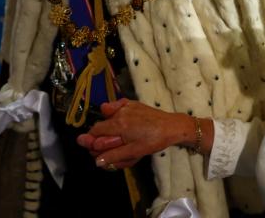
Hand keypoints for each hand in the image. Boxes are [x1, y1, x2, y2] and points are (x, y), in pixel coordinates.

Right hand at [76, 99, 194, 169]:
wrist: (171, 127)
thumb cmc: (153, 141)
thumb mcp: (134, 152)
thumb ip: (113, 155)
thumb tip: (97, 161)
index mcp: (119, 124)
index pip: (95, 130)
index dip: (93, 141)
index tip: (97, 149)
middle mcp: (120, 112)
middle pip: (101, 124)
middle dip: (102, 136)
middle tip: (111, 147)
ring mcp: (126, 106)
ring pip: (108, 117)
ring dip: (109, 127)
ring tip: (120, 138)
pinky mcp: (132, 103)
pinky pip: (116, 106)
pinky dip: (114, 113)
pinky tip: (121, 121)